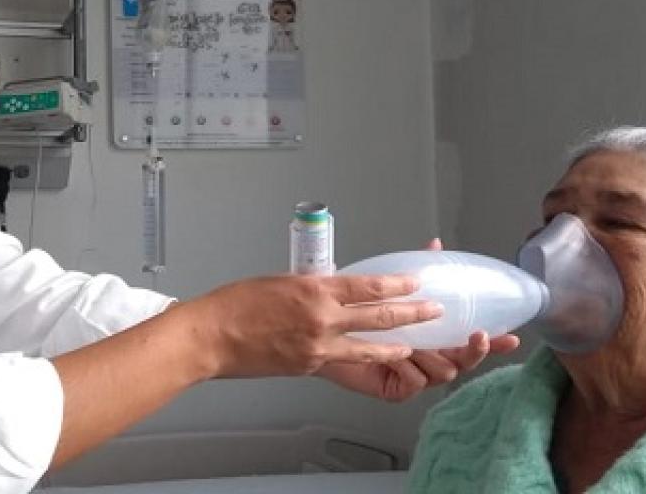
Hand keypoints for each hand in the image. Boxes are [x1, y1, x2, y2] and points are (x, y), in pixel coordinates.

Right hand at [185, 274, 443, 378]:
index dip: (396, 285)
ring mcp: (317, 344)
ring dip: (398, 342)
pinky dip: (368, 357)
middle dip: (411, 312)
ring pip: (370, 344)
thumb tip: (332, 291)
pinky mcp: (308, 364)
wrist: (212, 334)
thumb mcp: (281, 282)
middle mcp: (321, 316)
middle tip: (432, 309)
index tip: (414, 282)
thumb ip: (312, 288)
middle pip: (378, 314)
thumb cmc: (236, 305)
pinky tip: (379, 357)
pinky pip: (346, 359)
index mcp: (314, 288)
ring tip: (417, 342)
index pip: (367, 285)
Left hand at [316, 236, 518, 401]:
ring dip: (434, 354)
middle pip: (463, 361)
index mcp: (433, 337)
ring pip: (441, 372)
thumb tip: (434, 245)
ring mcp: (414, 375)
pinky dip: (408, 367)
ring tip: (420, 341)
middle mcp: (428, 358)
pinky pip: (413, 383)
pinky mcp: (395, 390)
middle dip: (473, 350)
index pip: (469, 340)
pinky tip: (398, 356)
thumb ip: (417, 269)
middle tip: (475, 335)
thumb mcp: (390, 287)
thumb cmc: (356, 309)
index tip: (512, 336)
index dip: (494, 341)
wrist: (320, 332)